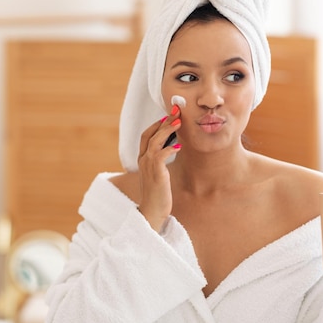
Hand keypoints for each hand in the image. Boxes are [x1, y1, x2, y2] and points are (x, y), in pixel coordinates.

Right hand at [136, 106, 181, 230]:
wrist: (152, 211)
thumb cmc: (158, 194)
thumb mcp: (159, 173)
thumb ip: (162, 160)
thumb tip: (173, 146)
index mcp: (142, 159)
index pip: (146, 135)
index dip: (157, 124)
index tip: (169, 115)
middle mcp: (143, 160)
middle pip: (150, 133)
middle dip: (163, 121)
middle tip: (176, 111)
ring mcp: (148, 166)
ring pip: (154, 141)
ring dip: (167, 130)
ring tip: (179, 122)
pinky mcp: (156, 173)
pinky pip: (160, 155)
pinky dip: (169, 148)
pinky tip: (179, 145)